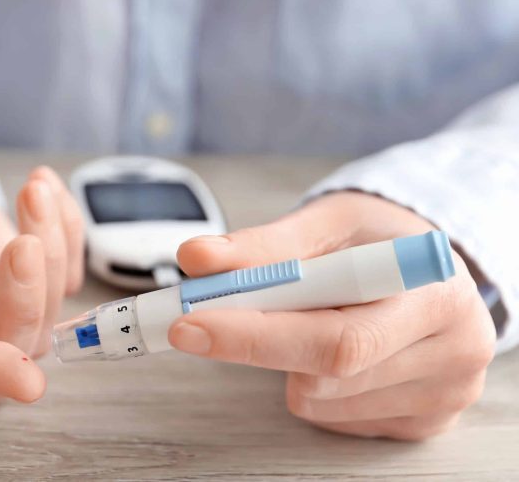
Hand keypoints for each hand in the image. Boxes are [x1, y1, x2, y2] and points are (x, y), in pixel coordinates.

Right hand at [0, 116, 83, 401]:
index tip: (26, 383)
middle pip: (14, 338)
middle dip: (32, 295)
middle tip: (23, 236)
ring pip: (49, 303)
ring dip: (55, 250)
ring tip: (34, 189)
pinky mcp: (16, 259)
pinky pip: (66, 267)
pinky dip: (72, 234)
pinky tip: (47, 190)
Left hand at [170, 192, 495, 439]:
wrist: (431, 267)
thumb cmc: (380, 239)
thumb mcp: (330, 222)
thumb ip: (265, 245)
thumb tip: (198, 259)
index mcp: (436, 290)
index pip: (337, 334)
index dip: (257, 335)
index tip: (191, 324)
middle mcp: (454, 349)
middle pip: (327, 375)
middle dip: (252, 347)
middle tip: (197, 325)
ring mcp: (444, 394)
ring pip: (319, 402)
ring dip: (288, 365)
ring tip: (309, 319)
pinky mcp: (426, 423)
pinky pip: (333, 419)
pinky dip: (313, 385)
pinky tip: (335, 351)